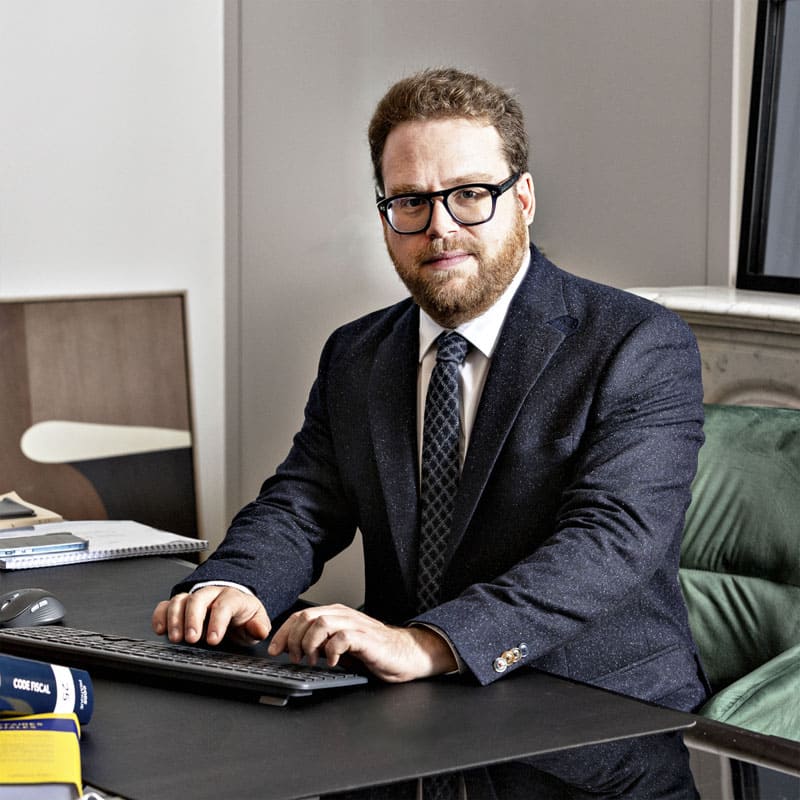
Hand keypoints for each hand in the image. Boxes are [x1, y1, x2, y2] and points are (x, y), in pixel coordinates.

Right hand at [152, 586, 270, 646]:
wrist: (234, 609)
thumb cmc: (243, 616)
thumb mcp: (256, 622)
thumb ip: (259, 626)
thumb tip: (259, 629)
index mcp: (233, 597)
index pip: (224, 604)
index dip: (217, 621)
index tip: (213, 639)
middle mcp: (212, 594)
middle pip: (199, 599)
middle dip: (193, 619)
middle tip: (192, 638)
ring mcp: (194, 598)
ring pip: (181, 600)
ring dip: (175, 619)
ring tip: (176, 638)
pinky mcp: (180, 605)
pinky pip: (166, 605)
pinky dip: (160, 615)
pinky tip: (160, 629)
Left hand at [267, 603, 456, 681]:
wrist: (406, 654)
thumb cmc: (374, 652)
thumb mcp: (341, 646)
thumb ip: (321, 643)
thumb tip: (295, 650)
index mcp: (335, 615)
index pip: (300, 616)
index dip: (284, 632)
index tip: (275, 649)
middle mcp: (343, 616)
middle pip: (306, 617)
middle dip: (294, 639)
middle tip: (295, 658)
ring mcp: (355, 625)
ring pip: (321, 623)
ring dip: (310, 644)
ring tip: (312, 661)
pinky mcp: (367, 638)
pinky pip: (342, 638)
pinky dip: (332, 650)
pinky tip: (333, 662)